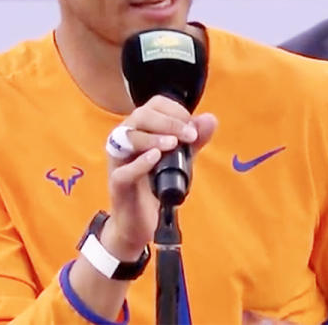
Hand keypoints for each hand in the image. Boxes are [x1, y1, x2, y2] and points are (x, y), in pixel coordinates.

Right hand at [102, 95, 216, 259]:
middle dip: (168, 122)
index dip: (175, 110)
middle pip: (141, 116)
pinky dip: (140, 162)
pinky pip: (123, 170)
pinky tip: (155, 157)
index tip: (192, 125)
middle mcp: (126, 140)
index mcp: (141, 129)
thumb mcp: (180, 159)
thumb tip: (210, 119)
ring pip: (128, 137)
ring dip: (154, 137)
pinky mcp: (117, 184)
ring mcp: (119, 161)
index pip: (154, 105)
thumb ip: (194, 139)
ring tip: (173, 144)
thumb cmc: (156, 185)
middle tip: (189, 136)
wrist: (141, 221)